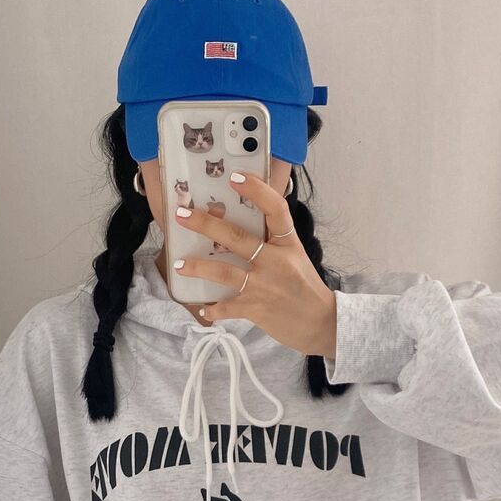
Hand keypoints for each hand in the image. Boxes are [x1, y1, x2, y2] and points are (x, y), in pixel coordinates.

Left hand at [172, 171, 337, 359]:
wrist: (322, 323)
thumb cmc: (305, 287)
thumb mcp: (296, 256)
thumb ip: (275, 240)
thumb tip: (249, 221)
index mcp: (288, 243)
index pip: (275, 209)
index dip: (256, 190)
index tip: (235, 177)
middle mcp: (275, 261)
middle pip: (237, 237)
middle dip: (206, 224)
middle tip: (182, 215)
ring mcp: (264, 285)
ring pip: (224, 272)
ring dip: (198, 268)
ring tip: (178, 265)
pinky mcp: (256, 309)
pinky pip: (227, 308)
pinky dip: (214, 309)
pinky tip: (204, 309)